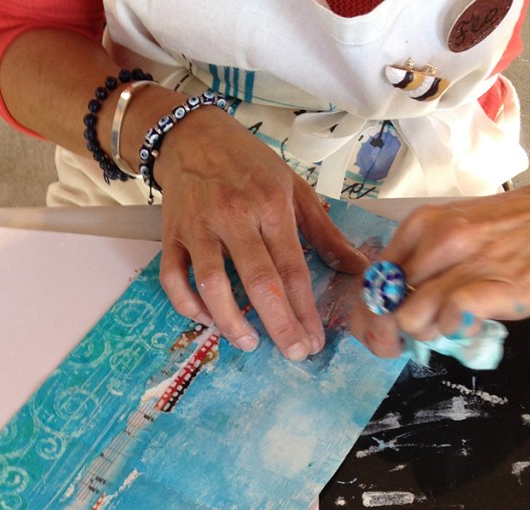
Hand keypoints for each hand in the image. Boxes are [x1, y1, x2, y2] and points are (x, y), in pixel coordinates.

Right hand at [152, 107, 367, 360]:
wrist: (192, 135)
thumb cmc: (248, 164)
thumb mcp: (293, 188)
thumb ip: (324, 232)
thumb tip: (358, 268)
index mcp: (272, 205)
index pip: (293, 269)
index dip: (305, 311)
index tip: (314, 341)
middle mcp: (235, 217)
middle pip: (259, 283)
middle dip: (280, 325)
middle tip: (293, 353)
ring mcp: (199, 227)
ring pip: (212, 286)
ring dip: (231, 323)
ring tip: (250, 342)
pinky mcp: (171, 235)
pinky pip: (173, 280)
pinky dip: (188, 305)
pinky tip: (207, 320)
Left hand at [350, 170, 529, 357]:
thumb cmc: (508, 229)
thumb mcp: (453, 230)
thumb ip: (419, 263)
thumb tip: (388, 307)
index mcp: (420, 226)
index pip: (371, 283)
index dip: (368, 318)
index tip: (379, 334)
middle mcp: (438, 239)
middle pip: (386, 306)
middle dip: (393, 334)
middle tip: (413, 338)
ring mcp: (468, 261)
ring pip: (412, 317)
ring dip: (425, 333)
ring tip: (448, 324)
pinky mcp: (497, 285)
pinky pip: (452, 318)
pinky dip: (454, 330)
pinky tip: (468, 323)